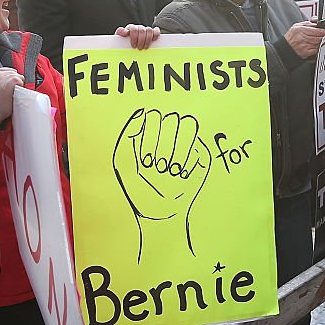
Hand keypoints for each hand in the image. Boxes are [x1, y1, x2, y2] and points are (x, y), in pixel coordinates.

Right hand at [0, 67, 23, 128]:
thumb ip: (2, 78)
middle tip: (8, 93)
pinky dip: (20, 87)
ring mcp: (3, 77)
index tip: (5, 88)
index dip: (10, 80)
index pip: (9, 70)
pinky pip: (20, 80)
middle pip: (14, 73)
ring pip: (18, 76)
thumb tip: (15, 75)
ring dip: (17, 85)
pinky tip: (13, 94)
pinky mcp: (10, 82)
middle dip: (14, 82)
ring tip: (9, 94)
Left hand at [113, 108, 211, 260]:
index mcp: (150, 130)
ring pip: (189, 125)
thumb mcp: (123, 160)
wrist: (158, 212)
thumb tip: (144, 112)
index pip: (154, 116)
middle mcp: (170, 133)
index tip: (144, 160)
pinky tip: (182, 176)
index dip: (149, 137)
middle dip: (163, 147)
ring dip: (177, 152)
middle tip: (157, 168)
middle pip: (172, 119)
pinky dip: (188, 164)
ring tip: (170, 171)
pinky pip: (199, 148)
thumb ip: (128, 133)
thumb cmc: (138, 188)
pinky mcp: (202, 155)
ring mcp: (187, 143)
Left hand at [116, 24, 160, 49]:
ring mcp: (146, 30)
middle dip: (141, 40)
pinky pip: (156, 31)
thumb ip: (120, 33)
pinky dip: (156, 34)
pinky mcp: (152, 33)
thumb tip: (125, 31)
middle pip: (142, 30)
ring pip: (149, 30)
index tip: (133, 45)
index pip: (134, 29)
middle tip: (139, 48)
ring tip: (145, 47)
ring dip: (148, 40)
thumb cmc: (125, 43)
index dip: (134, 37)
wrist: (129, 45)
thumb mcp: (120, 39)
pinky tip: (154, 40)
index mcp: (131, 28)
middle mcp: (139, 28)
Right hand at [284, 21, 324, 58]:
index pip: (316, 30)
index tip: (323, 31)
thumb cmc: (291, 37)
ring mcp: (304, 45)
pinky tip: (313, 46)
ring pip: (318, 43)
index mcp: (300, 30)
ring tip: (315, 40)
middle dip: (321, 36)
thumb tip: (316, 22)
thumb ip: (307, 23)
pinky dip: (316, 48)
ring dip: (319, 42)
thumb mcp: (297, 26)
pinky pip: (316, 49)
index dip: (321, 31)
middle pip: (318, 37)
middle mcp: (302, 38)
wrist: (285, 48)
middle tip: (320, 36)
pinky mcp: (306, 52)